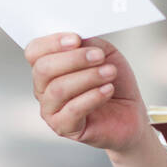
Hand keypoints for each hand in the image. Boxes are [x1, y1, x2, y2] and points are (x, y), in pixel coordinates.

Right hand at [24, 32, 149, 151]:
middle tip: (99, 56)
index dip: (52, 43)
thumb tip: (77, 39)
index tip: (76, 39)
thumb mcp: (105, 54)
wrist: (130, 113)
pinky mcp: (63, 127)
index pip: (35, 51)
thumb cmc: (113, 82)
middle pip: (43, 69)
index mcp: (48, 66)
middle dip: (74, 59)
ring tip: (110, 72)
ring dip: (88, 77)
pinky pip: (72, 110)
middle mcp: (43, 88)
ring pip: (58, 89)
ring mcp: (50, 109)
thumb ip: (88, 44)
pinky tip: (108, 90)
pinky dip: (93, 97)